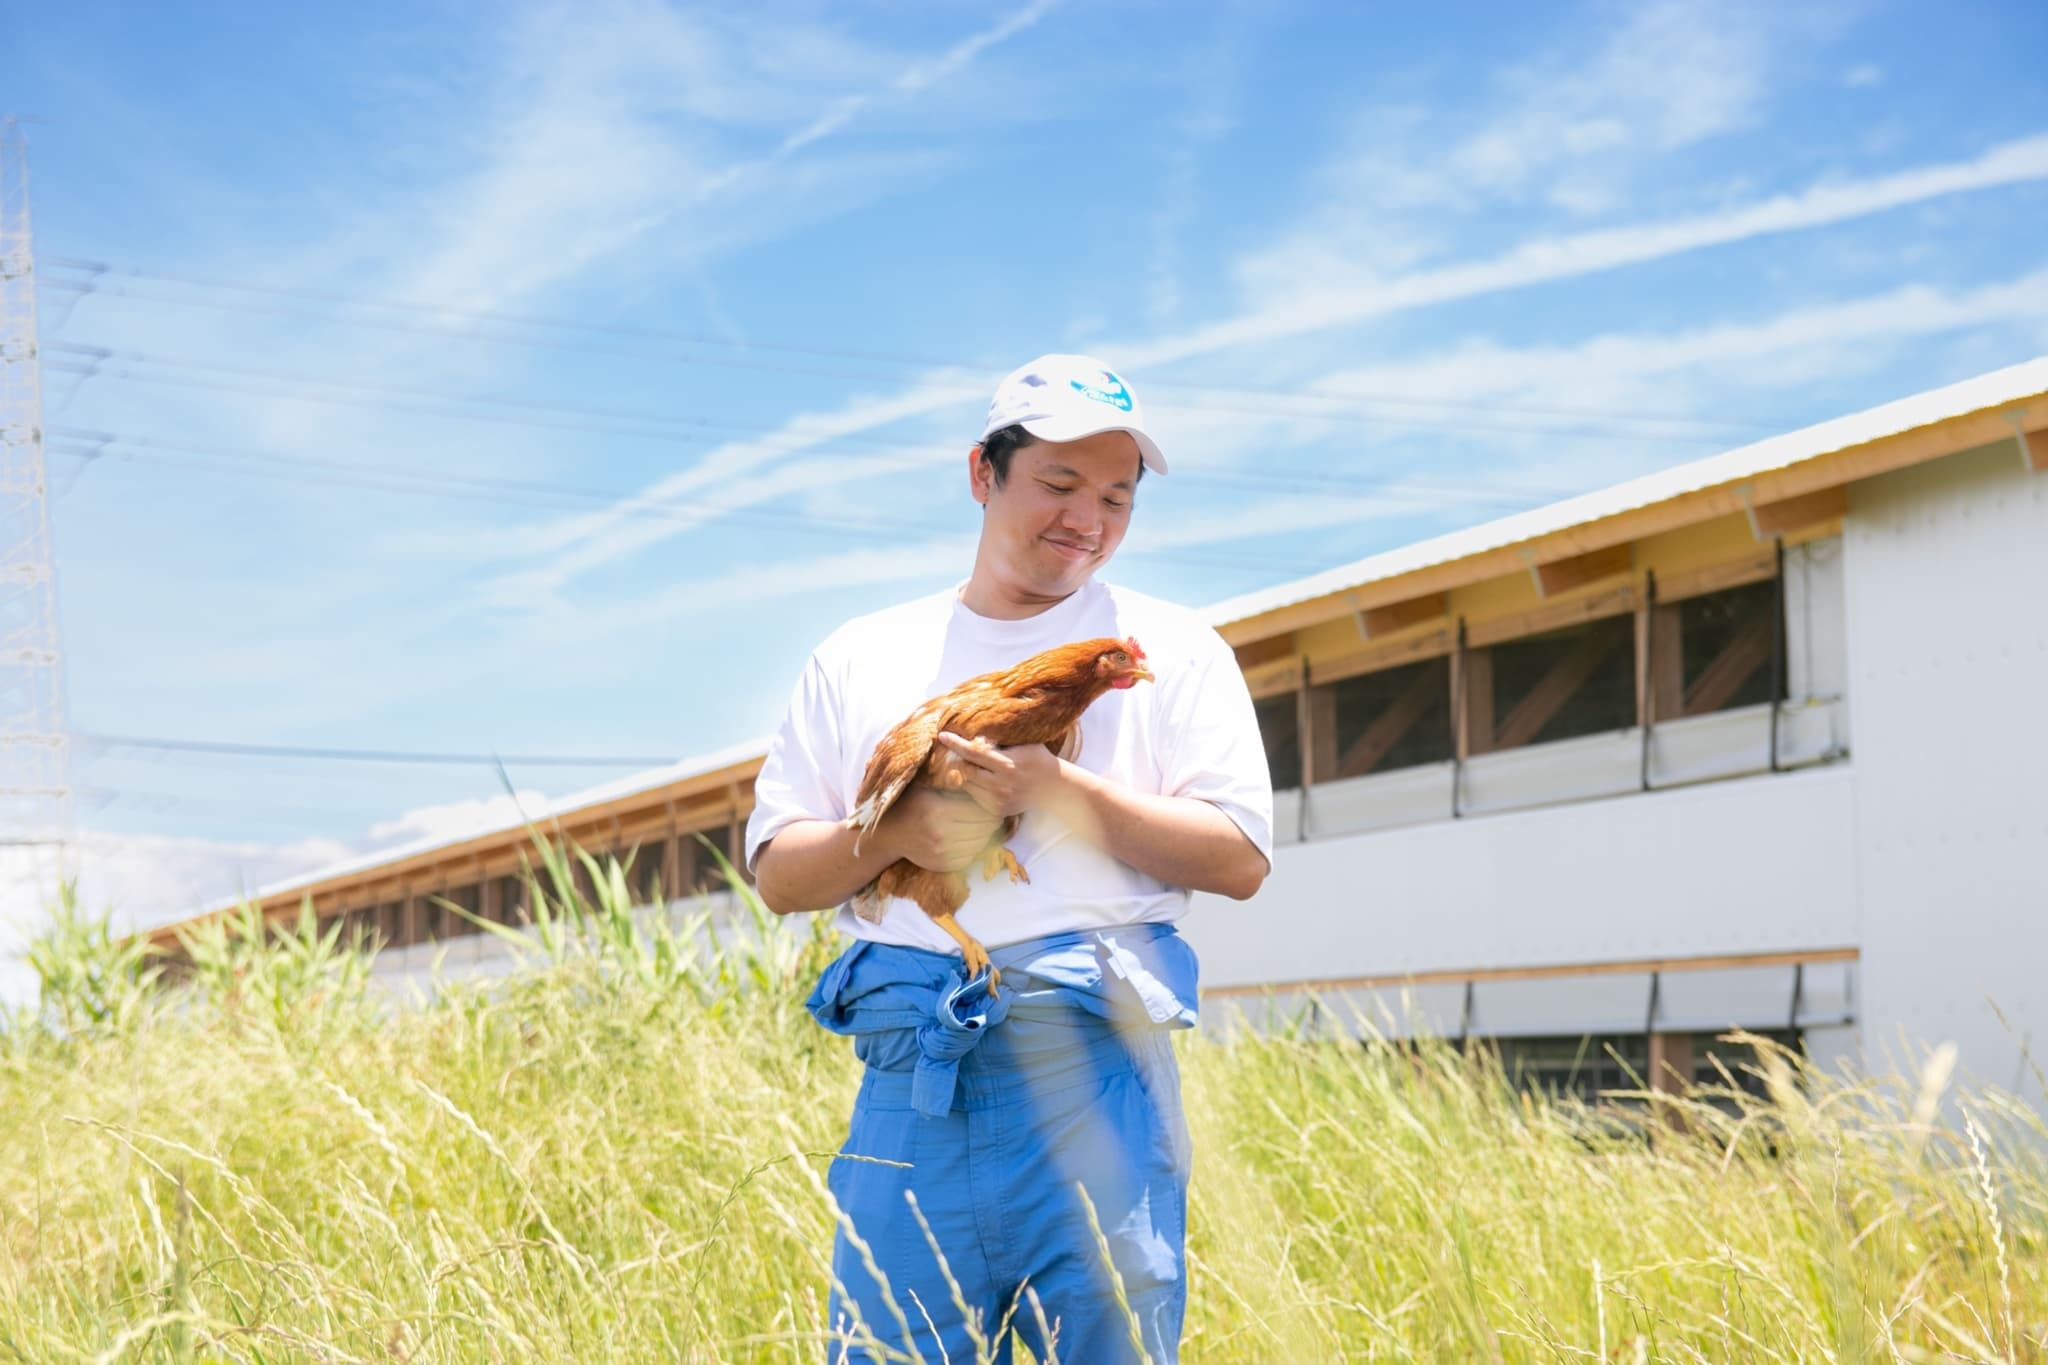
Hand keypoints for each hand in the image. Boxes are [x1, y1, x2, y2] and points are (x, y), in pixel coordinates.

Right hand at [880, 786, 1002, 872]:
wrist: (888, 832)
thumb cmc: (910, 803)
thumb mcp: (927, 786)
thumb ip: (951, 782)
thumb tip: (978, 773)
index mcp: (940, 810)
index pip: (980, 811)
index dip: (990, 808)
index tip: (993, 804)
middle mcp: (941, 833)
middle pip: (983, 829)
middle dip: (991, 822)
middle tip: (994, 816)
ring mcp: (941, 852)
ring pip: (979, 845)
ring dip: (985, 836)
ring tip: (984, 826)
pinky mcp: (940, 865)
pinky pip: (969, 858)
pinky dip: (973, 849)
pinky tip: (970, 839)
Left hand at [933, 732, 1064, 818]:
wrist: (1053, 788)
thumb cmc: (1037, 759)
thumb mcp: (1024, 743)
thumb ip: (1001, 740)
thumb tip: (974, 733)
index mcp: (1007, 764)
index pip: (974, 753)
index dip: (956, 744)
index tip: (942, 736)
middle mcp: (1001, 784)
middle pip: (965, 771)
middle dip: (957, 761)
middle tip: (952, 752)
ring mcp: (998, 800)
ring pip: (966, 786)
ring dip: (962, 775)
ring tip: (965, 765)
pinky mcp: (997, 811)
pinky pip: (974, 798)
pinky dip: (972, 788)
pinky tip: (978, 780)